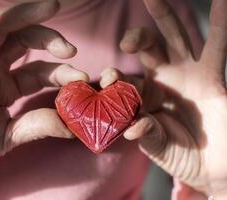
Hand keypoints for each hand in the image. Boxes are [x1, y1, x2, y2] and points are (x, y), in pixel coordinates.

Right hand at [0, 0, 87, 188]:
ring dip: (22, 14)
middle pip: (21, 40)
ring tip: (52, 6)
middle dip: (48, 36)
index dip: (62, 72)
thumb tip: (69, 127)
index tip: (82, 78)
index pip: (39, 71)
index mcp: (5, 86)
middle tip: (70, 47)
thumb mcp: (7, 137)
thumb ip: (35, 126)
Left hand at [105, 0, 226, 197]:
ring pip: (174, 40)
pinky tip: (220, 1)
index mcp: (142, 97)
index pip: (125, 81)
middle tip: (126, 40)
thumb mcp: (159, 148)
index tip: (109, 78)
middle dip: (135, 40)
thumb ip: (147, 136)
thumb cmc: (180, 156)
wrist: (211, 167)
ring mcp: (185, 75)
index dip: (116, 77)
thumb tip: (133, 129)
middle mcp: (162, 80)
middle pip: (146, 51)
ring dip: (164, 19)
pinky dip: (220, 25)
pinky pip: (216, 48)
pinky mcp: (210, 76)